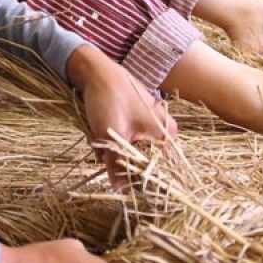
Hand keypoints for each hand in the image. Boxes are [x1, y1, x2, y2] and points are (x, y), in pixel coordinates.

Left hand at [66, 45, 176, 188]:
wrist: (96, 71)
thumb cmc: (109, 100)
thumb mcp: (110, 136)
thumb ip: (116, 164)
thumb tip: (119, 190)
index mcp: (165, 133)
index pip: (161, 167)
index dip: (140, 177)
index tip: (123, 183)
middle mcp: (163, 128)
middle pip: (144, 159)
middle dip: (121, 160)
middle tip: (104, 154)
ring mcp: (149, 122)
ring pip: (131, 149)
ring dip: (113, 150)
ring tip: (98, 138)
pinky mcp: (136, 118)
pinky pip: (126, 138)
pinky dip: (112, 139)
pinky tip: (98, 132)